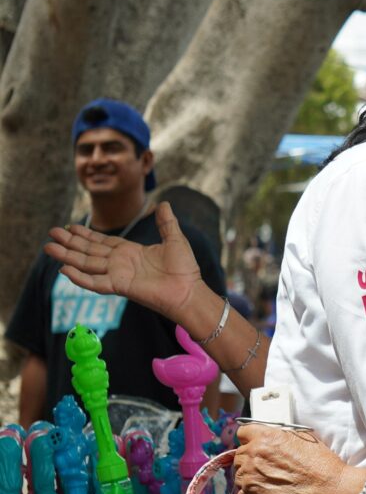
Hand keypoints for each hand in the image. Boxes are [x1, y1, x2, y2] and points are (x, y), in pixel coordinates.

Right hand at [45, 202, 202, 320]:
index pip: (102, 241)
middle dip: (70, 242)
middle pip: (89, 250)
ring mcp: (118, 274)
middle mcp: (120, 263)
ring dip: (68, 256)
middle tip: (51, 233)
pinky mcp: (120, 286)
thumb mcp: (175, 239)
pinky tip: (64, 269)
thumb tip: (164, 203)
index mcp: (130, 252)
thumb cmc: (184, 269)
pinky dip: (80, 277)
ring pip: (87, 264)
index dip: (85, 234)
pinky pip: (95, 282)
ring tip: (48, 247)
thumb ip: (166, 223)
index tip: (69, 227)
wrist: (189, 290)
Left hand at [234, 424, 359, 493]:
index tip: (255, 446)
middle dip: (250, 460)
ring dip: (250, 479)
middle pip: (239, 455)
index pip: (243, 433)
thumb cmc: (320, 463)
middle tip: (267, 469)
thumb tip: (271, 439)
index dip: (250, 440)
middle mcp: (252, 454)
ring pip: (238, 475)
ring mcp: (248, 476)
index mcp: (264, 437)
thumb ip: (279, 436)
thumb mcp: (303, 437)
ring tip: (269, 484)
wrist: (327, 488)